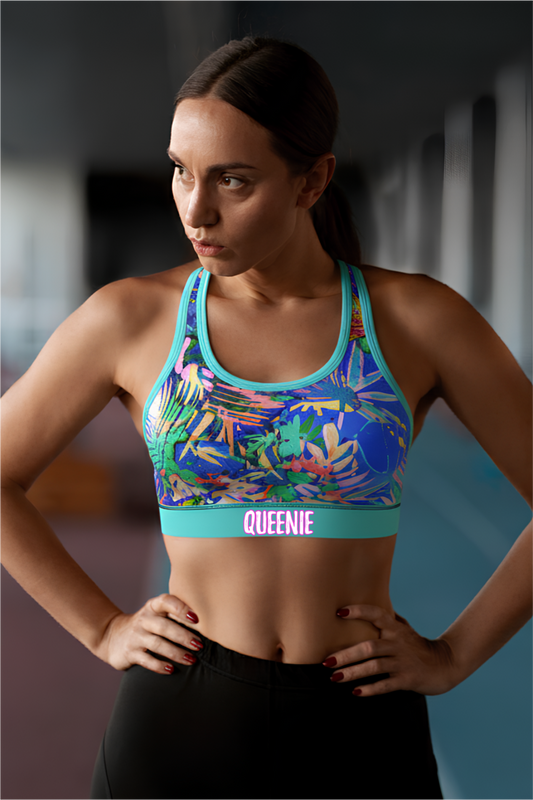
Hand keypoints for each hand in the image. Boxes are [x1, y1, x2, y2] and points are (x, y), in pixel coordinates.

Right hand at [96, 593, 202, 673]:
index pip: (166, 601)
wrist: (112, 635)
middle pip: (165, 627)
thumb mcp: (157, 614)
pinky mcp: (130, 653)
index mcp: (153, 606)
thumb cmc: (147, 624)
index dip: (181, 608)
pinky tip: (172, 670)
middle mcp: (144, 619)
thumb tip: (209, 621)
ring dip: (176, 653)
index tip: (196, 618)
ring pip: (157, 644)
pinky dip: (160, 666)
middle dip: (184, 636)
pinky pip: (147, 660)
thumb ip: (175, 614)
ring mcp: (136, 636)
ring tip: (192, 660)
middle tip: (199, 645)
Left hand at [322, 604, 457, 696]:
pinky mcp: (408, 679)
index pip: (376, 614)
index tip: (339, 612)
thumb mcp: (405, 629)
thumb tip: (372, 604)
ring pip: (375, 666)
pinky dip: (371, 689)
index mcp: (396, 628)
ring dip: (353, 672)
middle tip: (326, 661)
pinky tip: (355, 692)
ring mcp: (403, 662)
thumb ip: (389, 619)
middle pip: (369, 647)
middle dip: (346, 655)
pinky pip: (386, 685)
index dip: (359, 612)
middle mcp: (398, 643)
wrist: (445, 665)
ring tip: (334, 678)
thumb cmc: (418, 646)